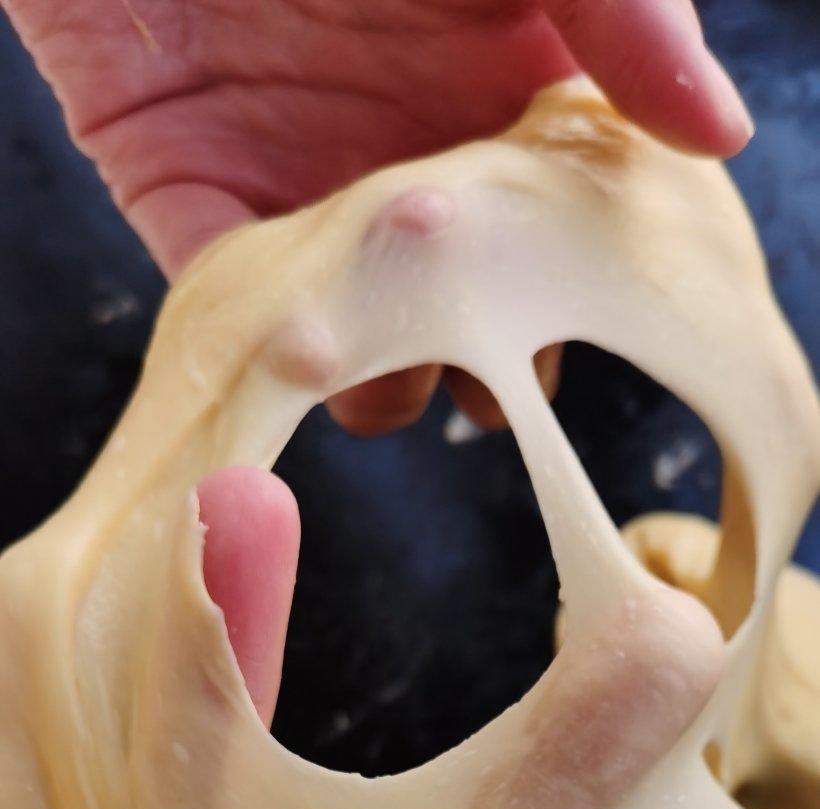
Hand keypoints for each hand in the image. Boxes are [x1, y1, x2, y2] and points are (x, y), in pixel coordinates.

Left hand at [7, 0, 750, 431]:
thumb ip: (626, 19)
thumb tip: (720, 137)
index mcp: (495, 101)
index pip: (548, 240)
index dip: (561, 303)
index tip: (561, 341)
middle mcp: (403, 162)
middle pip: (455, 310)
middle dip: (474, 364)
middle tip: (482, 380)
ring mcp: (298, 187)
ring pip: (347, 332)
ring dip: (371, 370)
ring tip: (388, 366)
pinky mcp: (188, 198)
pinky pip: (225, 302)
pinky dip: (257, 341)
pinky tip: (295, 347)